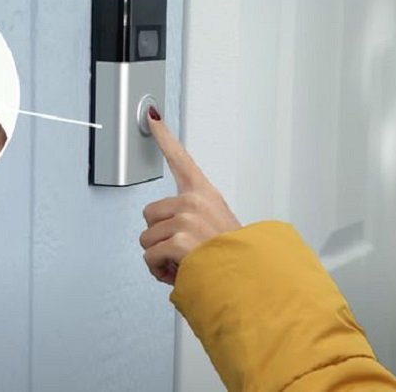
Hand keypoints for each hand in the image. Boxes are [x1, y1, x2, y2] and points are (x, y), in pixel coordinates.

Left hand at [140, 108, 240, 284]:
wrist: (249, 278)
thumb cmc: (234, 257)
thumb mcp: (219, 227)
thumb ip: (194, 219)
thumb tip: (171, 231)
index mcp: (205, 194)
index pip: (182, 159)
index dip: (165, 137)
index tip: (153, 116)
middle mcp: (195, 201)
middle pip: (150, 214)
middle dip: (159, 236)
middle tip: (182, 249)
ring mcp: (186, 218)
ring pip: (147, 239)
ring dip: (159, 256)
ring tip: (183, 262)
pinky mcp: (178, 237)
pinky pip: (150, 256)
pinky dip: (158, 269)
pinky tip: (178, 270)